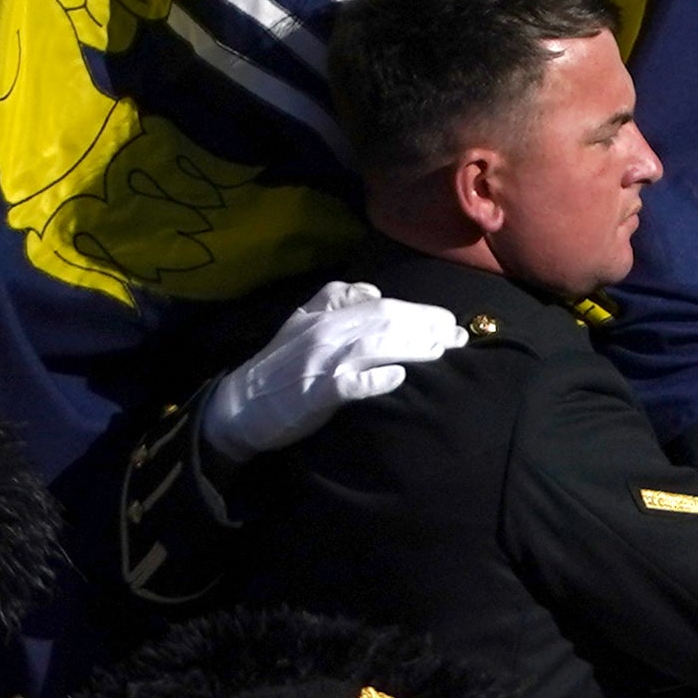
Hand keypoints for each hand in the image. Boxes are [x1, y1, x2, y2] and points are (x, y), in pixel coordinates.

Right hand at [198, 283, 470, 460]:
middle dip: (426, 326)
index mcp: (326, 316)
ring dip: (412, 347)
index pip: (382, 305)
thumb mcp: (301, 322)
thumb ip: (334, 299)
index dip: (420, 312)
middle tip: (458, 336)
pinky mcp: (317, 393)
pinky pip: (350, 384)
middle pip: (385, 321)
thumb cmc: (279, 366)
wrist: (239, 406)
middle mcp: (326, 333)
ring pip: (374, 346)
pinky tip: (398, 378)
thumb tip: (372, 290)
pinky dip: (375, 379)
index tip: (450, 322)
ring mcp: (322, 362)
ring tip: (441, 350)